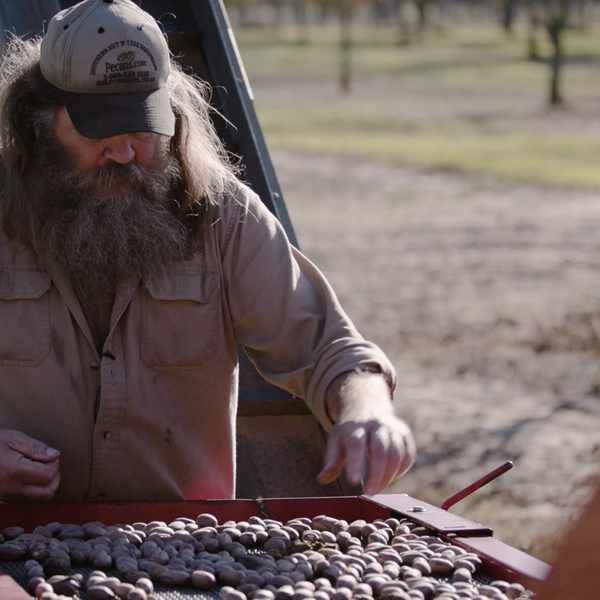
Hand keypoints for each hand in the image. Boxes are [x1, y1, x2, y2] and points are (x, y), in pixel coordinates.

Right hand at [0, 429, 59, 501]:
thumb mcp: (13, 438)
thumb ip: (36, 447)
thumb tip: (55, 456)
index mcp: (14, 471)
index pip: (48, 476)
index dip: (54, 464)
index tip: (49, 455)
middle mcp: (10, 488)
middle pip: (47, 493)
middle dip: (54, 478)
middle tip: (48, 463)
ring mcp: (6, 496)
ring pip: (39, 499)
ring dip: (46, 485)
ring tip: (39, 468)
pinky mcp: (4, 498)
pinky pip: (27, 499)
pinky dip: (36, 489)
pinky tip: (30, 475)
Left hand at [317, 371, 415, 494]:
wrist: (366, 406)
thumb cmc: (349, 432)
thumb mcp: (336, 441)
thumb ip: (331, 461)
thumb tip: (321, 479)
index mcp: (354, 426)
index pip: (355, 444)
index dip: (355, 464)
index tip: (353, 483)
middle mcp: (375, 424)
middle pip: (379, 450)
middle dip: (376, 475)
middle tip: (369, 493)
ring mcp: (392, 427)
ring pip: (396, 453)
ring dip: (388, 476)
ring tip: (377, 489)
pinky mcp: (404, 433)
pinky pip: (408, 455)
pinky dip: (401, 469)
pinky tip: (390, 477)